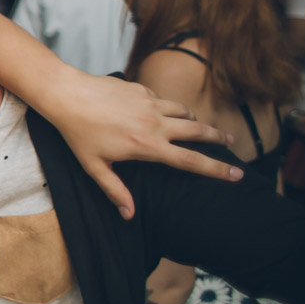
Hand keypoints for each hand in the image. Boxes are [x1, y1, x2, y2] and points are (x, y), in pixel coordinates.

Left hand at [49, 73, 238, 219]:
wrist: (67, 95)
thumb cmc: (78, 133)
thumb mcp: (94, 167)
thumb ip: (115, 190)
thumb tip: (129, 214)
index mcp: (147, 146)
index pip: (191, 161)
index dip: (217, 170)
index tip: (237, 175)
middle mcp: (155, 123)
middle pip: (199, 131)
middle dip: (218, 138)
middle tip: (231, 143)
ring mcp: (150, 103)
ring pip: (184, 112)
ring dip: (195, 120)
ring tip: (199, 128)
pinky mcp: (141, 89)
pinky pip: (163, 99)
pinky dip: (169, 107)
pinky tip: (162, 112)